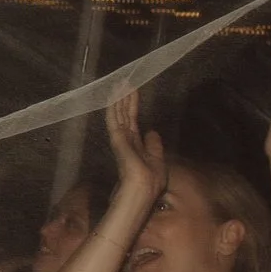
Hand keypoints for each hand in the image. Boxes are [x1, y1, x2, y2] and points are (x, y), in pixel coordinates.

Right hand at [104, 86, 165, 202]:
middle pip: (124, 115)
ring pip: (118, 114)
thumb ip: (154, 146)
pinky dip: (113, 108)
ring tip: (119, 83)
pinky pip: (114, 120)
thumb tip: (152, 132)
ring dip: (118, 99)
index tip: (132, 93)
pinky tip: (113, 96)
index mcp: (134, 145)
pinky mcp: (117, 139)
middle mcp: (125, 140)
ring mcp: (120, 139)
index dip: (132, 107)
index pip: (132, 122)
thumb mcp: (157, 160)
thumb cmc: (151, 180)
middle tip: (124, 82)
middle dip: (124, 99)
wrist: (143, 189)